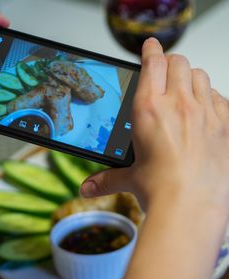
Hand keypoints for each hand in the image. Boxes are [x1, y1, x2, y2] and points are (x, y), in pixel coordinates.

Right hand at [80, 38, 228, 213]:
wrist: (192, 208)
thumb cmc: (162, 191)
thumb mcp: (130, 180)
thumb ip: (107, 179)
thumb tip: (87, 188)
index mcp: (149, 111)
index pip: (153, 63)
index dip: (151, 50)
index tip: (150, 46)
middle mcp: (178, 105)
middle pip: (178, 63)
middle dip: (171, 64)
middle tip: (166, 74)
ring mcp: (205, 113)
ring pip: (200, 76)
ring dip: (191, 79)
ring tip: (184, 92)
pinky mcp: (224, 125)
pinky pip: (220, 98)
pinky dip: (211, 99)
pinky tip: (205, 112)